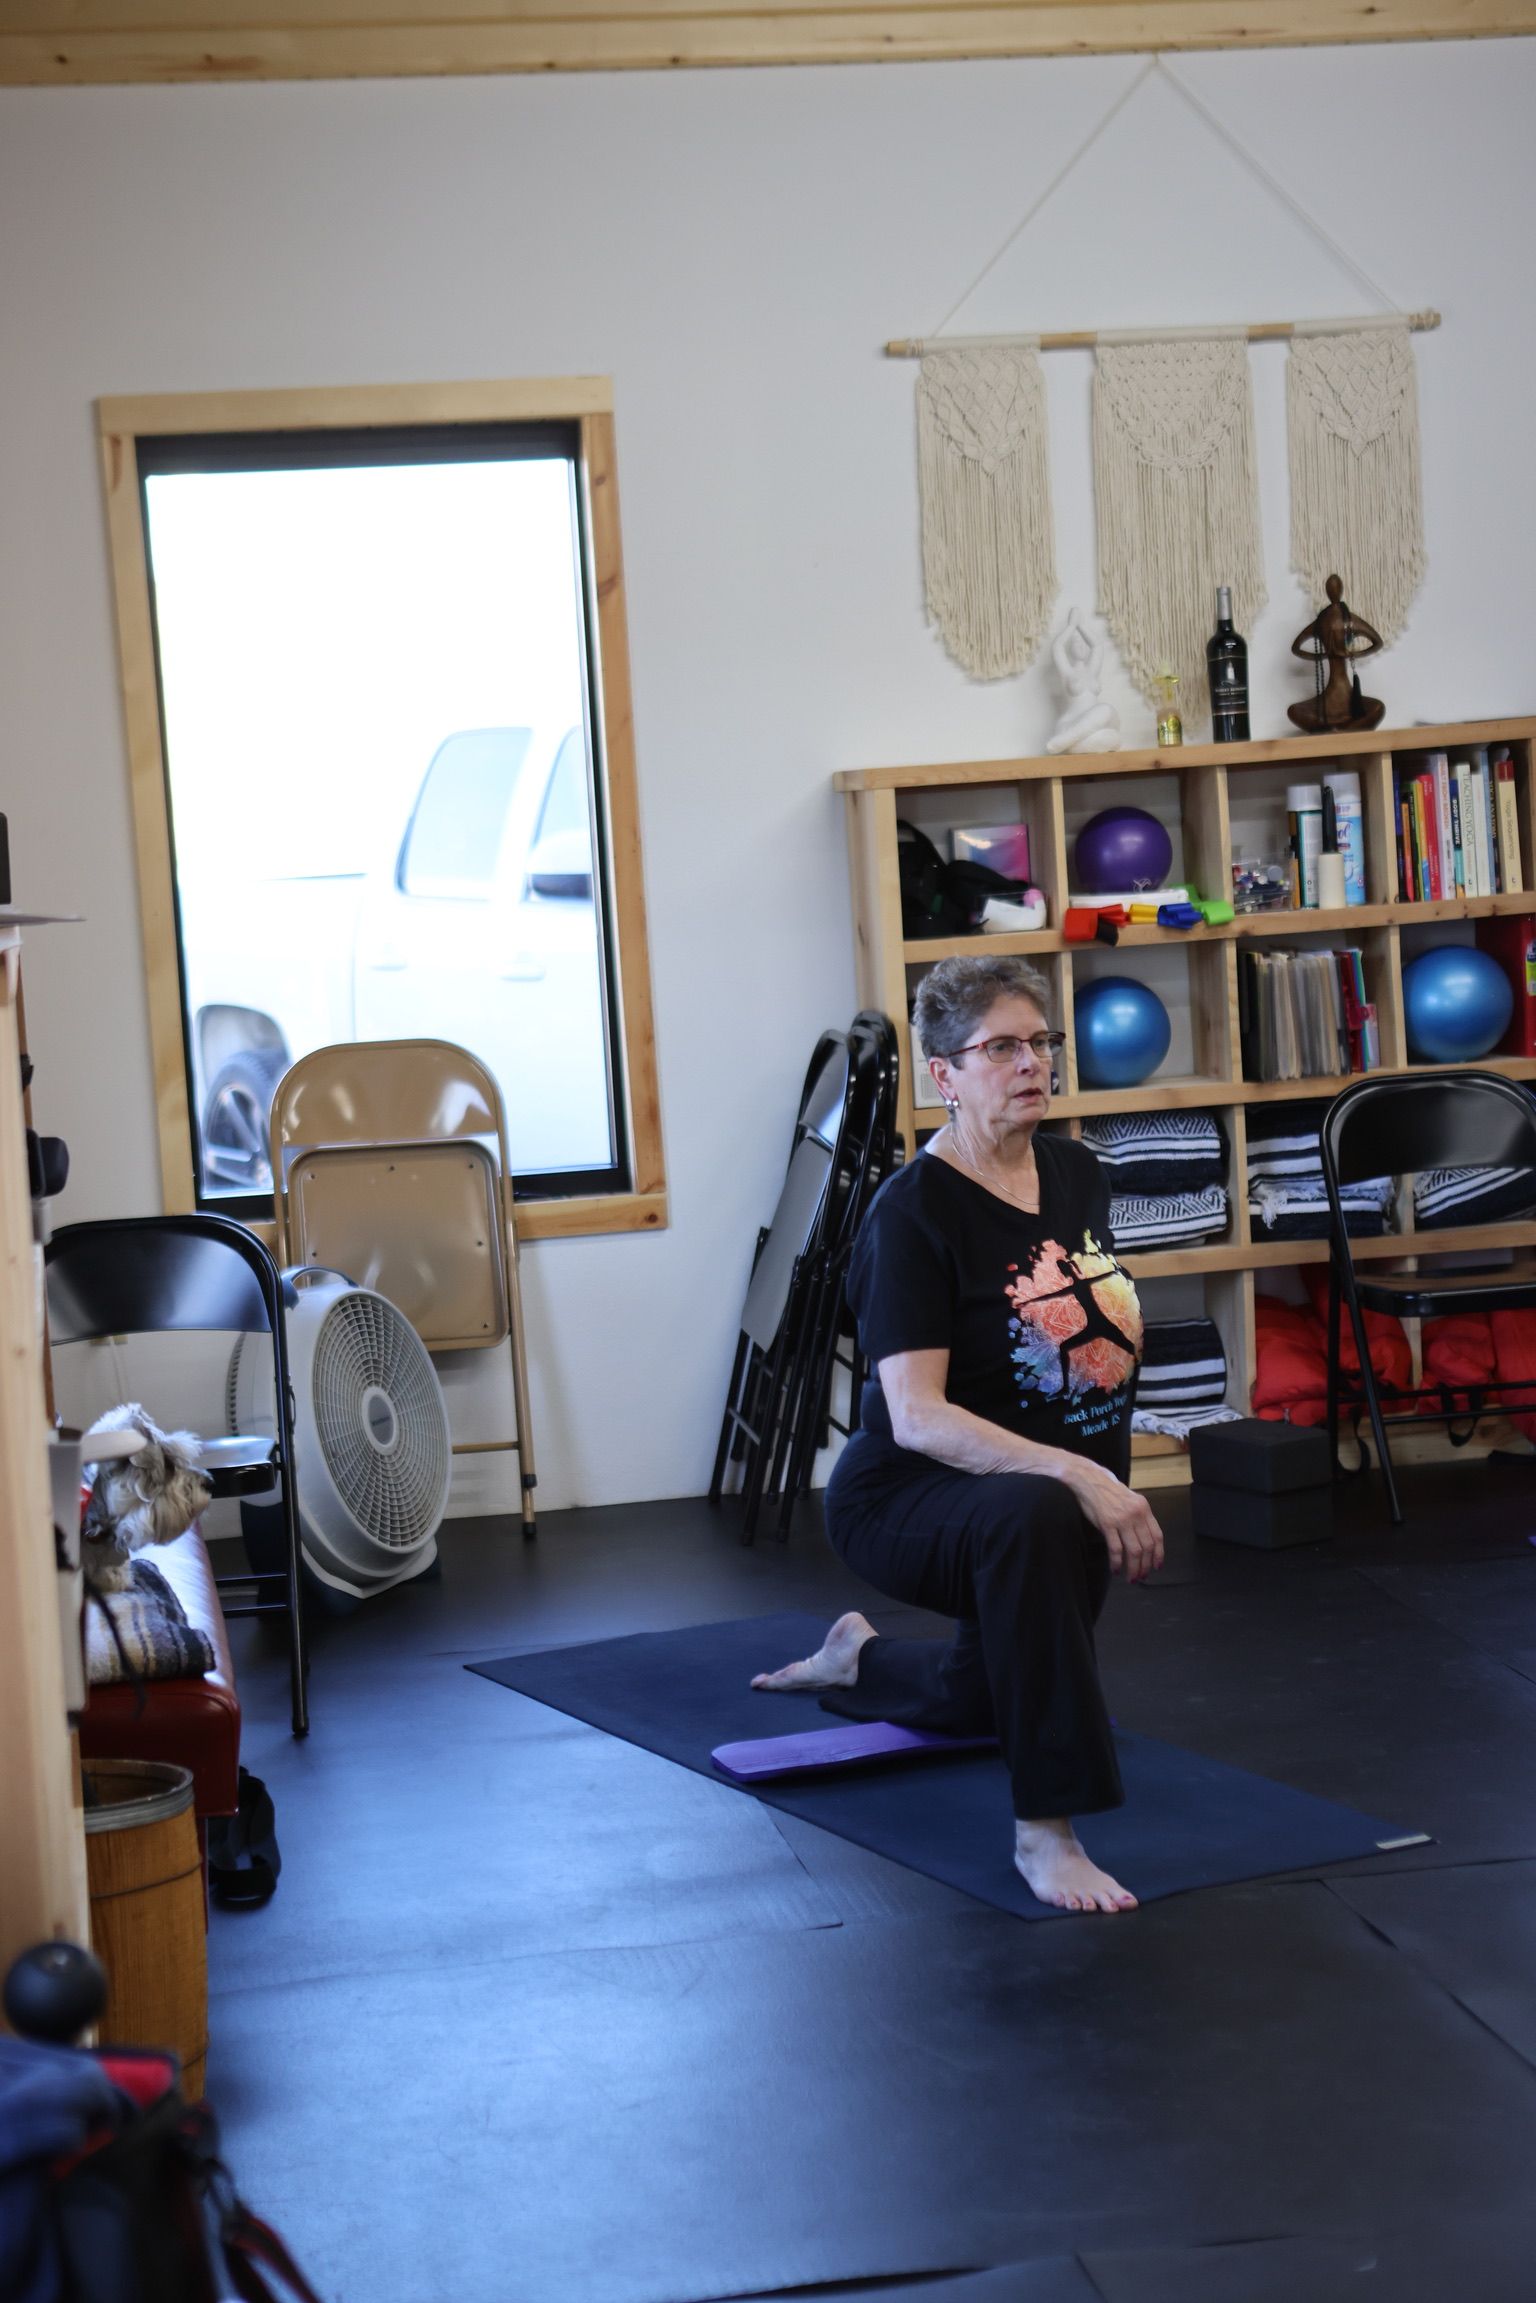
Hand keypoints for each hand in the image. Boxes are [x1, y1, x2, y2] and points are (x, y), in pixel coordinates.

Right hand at [1057, 1455, 1164, 1582]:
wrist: (1089, 1479)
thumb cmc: (1108, 1491)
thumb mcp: (1130, 1500)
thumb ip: (1138, 1517)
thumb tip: (1143, 1539)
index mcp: (1144, 1508)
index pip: (1157, 1536)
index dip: (1159, 1554)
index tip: (1157, 1566)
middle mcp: (1136, 1514)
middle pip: (1147, 1546)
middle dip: (1146, 1565)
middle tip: (1142, 1576)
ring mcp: (1122, 1519)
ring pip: (1134, 1551)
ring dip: (1134, 1568)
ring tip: (1131, 1578)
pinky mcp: (1107, 1524)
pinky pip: (1116, 1549)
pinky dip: (1117, 1562)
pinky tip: (1115, 1569)